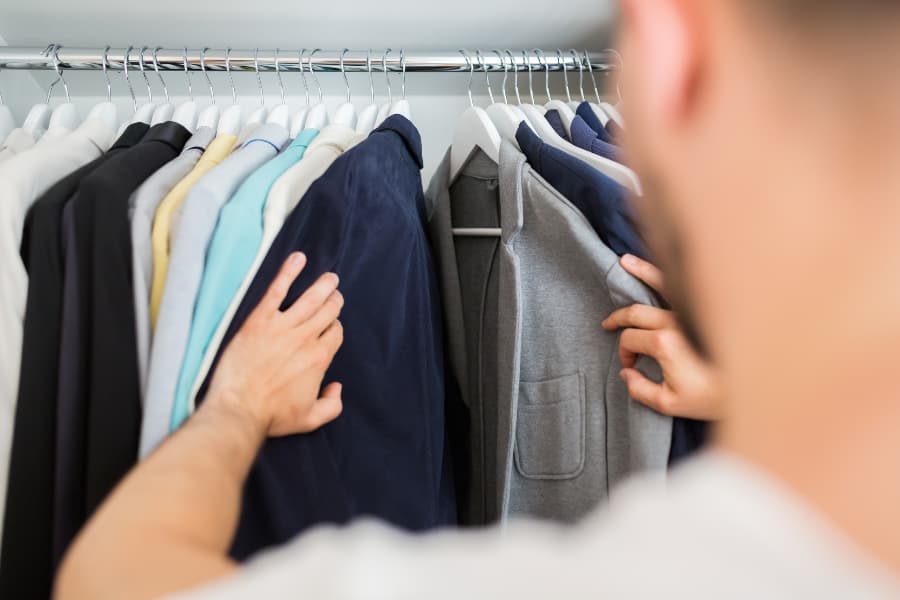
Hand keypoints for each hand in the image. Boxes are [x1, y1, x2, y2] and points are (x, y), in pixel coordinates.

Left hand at [208, 252, 344, 436]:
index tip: (331, 325)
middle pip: (328, 311)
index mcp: (319, 359)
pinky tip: (298, 258)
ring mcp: (282, 327)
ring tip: (329, 277)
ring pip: (311, 298)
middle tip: (334, 293)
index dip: (335, 326)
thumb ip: (332, 404)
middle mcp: (305, 339)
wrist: (238, 410)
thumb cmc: (271, 416)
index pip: (335, 332)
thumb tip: (336, 387)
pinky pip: (277, 290)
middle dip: (334, 301)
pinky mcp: (259, 321)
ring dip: (323, 284)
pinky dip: (289, 272)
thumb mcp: (310, 419)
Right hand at [602, 254, 722, 419]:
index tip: (631, 366)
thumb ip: (640, 389)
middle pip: (636, 314)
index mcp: (664, 342)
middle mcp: (675, 321)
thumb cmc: (712, 397)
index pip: (630, 339)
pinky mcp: (706, 309)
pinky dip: (671, 269)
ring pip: (659, 283)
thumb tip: (627, 374)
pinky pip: (685, 283)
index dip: (624, 353)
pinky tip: (671, 259)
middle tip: (607, 325)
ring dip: (638, 272)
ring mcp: (691, 311)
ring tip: (623, 263)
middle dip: (619, 321)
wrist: (754, 389)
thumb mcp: (669, 404)